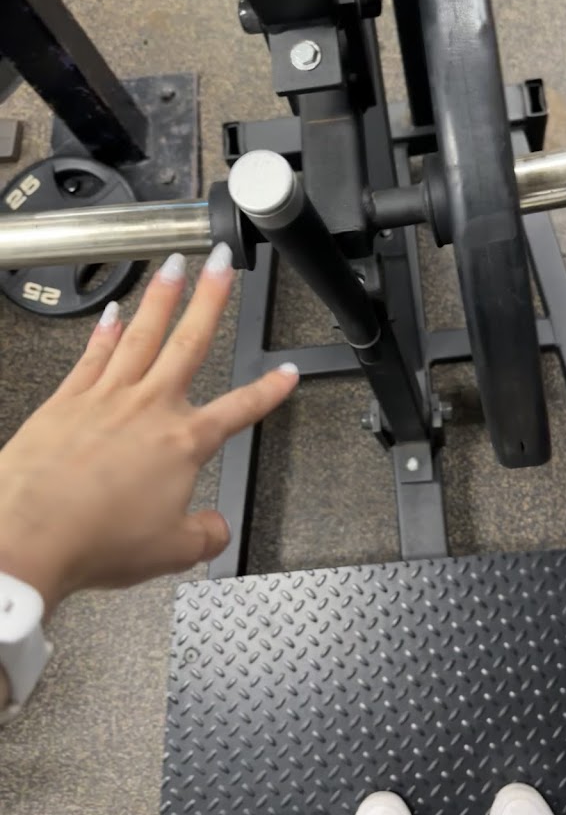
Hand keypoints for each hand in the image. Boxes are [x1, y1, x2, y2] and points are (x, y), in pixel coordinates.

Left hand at [0, 243, 297, 615]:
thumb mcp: (172, 551)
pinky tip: (114, 312)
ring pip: (142, 334)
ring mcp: (106, 397)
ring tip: (174, 263)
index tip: (287, 373)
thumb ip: (206, 536)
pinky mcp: (67, 400)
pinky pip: (94, 355)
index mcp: (184, 443)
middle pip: (190, 341)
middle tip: (224, 263)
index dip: (269, 390)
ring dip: (162, 296)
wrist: (28, 535)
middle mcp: (149, 408)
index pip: (239, 408)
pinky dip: (107, 330)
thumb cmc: (97, 540)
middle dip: (212, 298)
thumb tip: (217, 530)